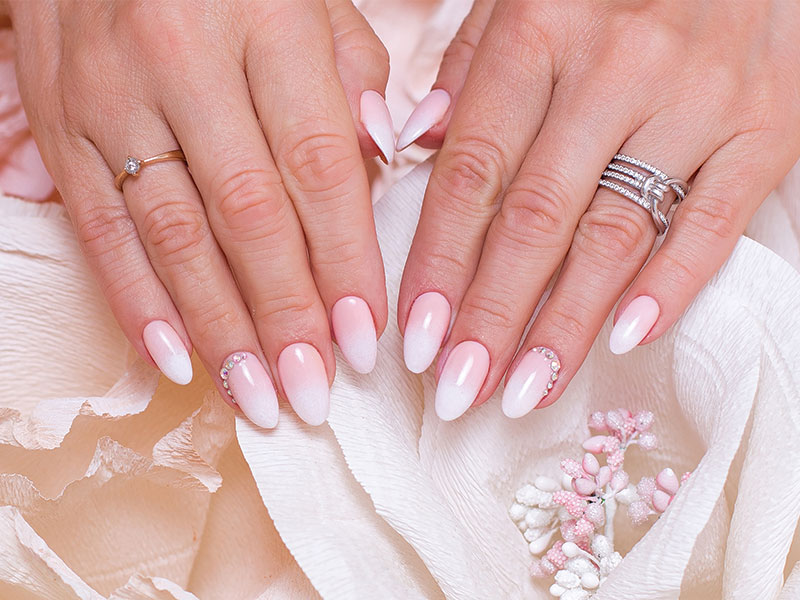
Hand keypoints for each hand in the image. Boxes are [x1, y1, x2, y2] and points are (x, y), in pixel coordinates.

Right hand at [9, 0, 394, 426]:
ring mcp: (112, 96)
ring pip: (174, 235)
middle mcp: (185, 60)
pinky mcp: (60, 124)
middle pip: (247, 215)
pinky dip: (137, 302)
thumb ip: (353, 78)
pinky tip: (173, 359)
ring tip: (256, 397)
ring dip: (219, 329)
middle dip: (285, 315)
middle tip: (313, 391)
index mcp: (267, 22)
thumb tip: (382, 167)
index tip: (363, 336)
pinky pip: (100, 227)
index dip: (343, 261)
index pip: (317, 167)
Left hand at [397, 0, 799, 419]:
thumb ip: (468, 68)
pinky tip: (625, 341)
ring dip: (565, 325)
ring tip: (525, 390)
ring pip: (617, 234)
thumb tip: (415, 144)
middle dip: (493, 316)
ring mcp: (697, 98)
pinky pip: (714, 223)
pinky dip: (670, 288)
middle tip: (459, 388)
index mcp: (539, 30)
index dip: (439, 263)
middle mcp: (616, 66)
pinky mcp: (766, 125)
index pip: (474, 171)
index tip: (415, 336)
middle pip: (537, 218)